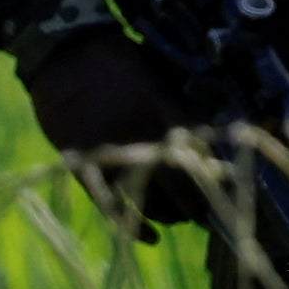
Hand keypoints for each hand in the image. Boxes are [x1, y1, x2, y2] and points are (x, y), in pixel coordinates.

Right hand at [24, 30, 199, 229]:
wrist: (63, 51)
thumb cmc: (116, 59)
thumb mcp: (156, 73)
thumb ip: (177, 108)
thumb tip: (209, 146)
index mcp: (160, 104)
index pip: (198, 149)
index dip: (214, 173)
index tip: (225, 185)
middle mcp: (139, 130)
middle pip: (179, 180)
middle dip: (197, 201)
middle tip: (206, 210)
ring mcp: (109, 150)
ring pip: (148, 197)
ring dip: (170, 215)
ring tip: (182, 218)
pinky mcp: (84, 165)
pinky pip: (111, 205)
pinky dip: (133, 225)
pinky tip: (151, 237)